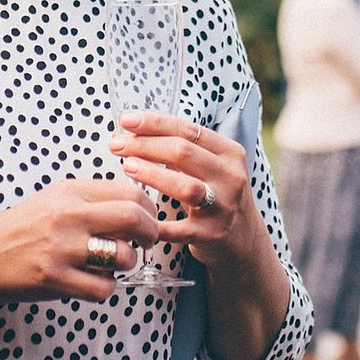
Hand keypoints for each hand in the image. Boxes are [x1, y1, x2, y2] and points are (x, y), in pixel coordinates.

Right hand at [0, 178, 159, 302]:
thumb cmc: (21, 230)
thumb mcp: (54, 202)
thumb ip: (91, 203)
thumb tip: (136, 212)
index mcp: (69, 192)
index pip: (129, 192)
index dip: (149, 209)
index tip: (148, 220)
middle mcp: (67, 216)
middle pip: (133, 218)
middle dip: (150, 233)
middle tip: (147, 242)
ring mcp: (61, 248)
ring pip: (123, 256)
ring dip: (126, 264)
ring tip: (110, 264)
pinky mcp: (55, 278)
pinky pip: (103, 287)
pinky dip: (106, 288)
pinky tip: (92, 281)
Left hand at [113, 112, 263, 269]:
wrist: (242, 239)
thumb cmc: (216, 195)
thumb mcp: (210, 167)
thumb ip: (183, 150)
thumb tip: (137, 132)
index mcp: (229, 153)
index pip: (189, 130)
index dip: (155, 123)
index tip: (127, 121)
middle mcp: (230, 177)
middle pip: (183, 152)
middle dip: (145, 145)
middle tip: (117, 145)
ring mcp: (223, 207)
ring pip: (185, 187)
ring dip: (152, 174)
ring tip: (127, 166)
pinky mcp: (211, 235)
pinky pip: (178, 229)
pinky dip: (155, 223)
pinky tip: (136, 214)